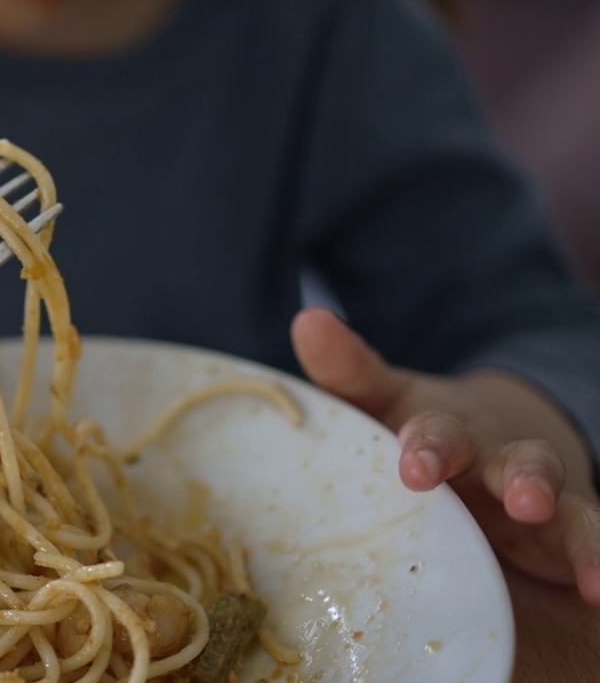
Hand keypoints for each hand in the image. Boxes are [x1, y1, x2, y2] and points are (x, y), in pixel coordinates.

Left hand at [291, 307, 599, 604]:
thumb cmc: (425, 430)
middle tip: (521, 499)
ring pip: (563, 502)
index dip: (427, 447)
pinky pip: (591, 541)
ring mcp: (540, 494)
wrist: (504, 435)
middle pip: (517, 462)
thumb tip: (308, 320)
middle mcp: (500, 459)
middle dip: (522, 478)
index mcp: (446, 431)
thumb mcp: (384, 402)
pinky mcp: (569, 530)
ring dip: (572, 524)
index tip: (414, 467)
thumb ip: (348, 370)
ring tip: (585, 558)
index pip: (436, 433)